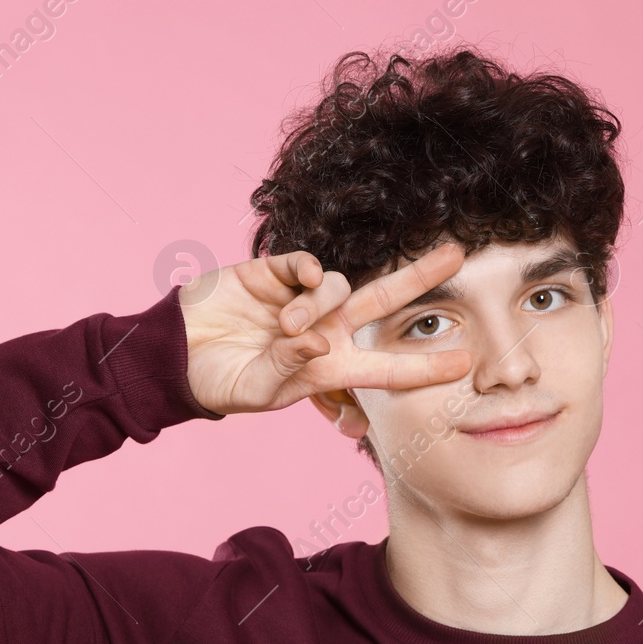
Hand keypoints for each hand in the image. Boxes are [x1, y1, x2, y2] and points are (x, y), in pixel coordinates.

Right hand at [177, 243, 472, 415]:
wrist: (177, 354)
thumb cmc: (221, 382)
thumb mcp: (257, 389)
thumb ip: (290, 369)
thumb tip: (318, 340)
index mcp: (330, 366)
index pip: (388, 367)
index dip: (426, 367)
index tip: (465, 364)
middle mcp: (325, 328)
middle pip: (385, 300)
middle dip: (420, 277)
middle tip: (458, 254)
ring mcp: (302, 298)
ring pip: (339, 286)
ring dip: (318, 305)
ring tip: (286, 326)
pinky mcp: (275, 273)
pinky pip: (308, 264)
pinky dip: (309, 273)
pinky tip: (297, 285)